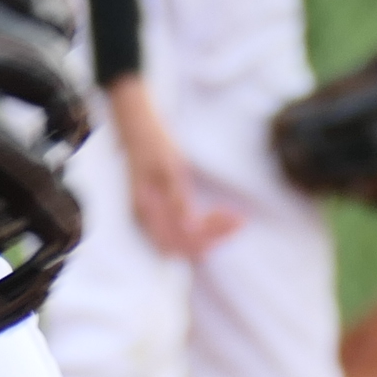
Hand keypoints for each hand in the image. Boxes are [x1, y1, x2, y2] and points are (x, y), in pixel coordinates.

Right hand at [106, 74, 240, 258]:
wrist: (138, 129)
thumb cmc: (153, 144)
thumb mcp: (170, 167)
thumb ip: (178, 199)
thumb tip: (189, 228)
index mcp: (146, 211)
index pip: (181, 238)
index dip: (209, 235)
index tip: (232, 219)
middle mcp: (145, 222)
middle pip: (184, 246)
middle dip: (213, 238)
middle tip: (238, 221)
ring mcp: (150, 221)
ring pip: (183, 243)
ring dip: (209, 236)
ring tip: (233, 219)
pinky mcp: (158, 215)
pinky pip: (180, 233)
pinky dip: (201, 229)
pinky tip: (217, 215)